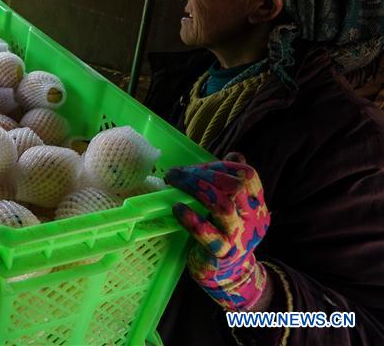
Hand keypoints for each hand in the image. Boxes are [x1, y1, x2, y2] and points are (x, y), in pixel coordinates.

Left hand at [165, 153, 270, 310]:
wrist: (231, 276)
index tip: (197, 166)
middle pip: (235, 186)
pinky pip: (207, 234)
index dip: (222, 166)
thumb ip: (233, 183)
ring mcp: (239, 236)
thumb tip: (235, 154)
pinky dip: (190, 219)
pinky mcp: (222, 252)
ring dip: (196, 189)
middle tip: (177, 173)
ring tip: (174, 183)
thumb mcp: (236, 208)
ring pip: (222, 206)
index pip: (247, 175)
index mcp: (257, 204)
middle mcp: (253, 218)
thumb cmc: (226, 234)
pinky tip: (177, 208)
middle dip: (204, 173)